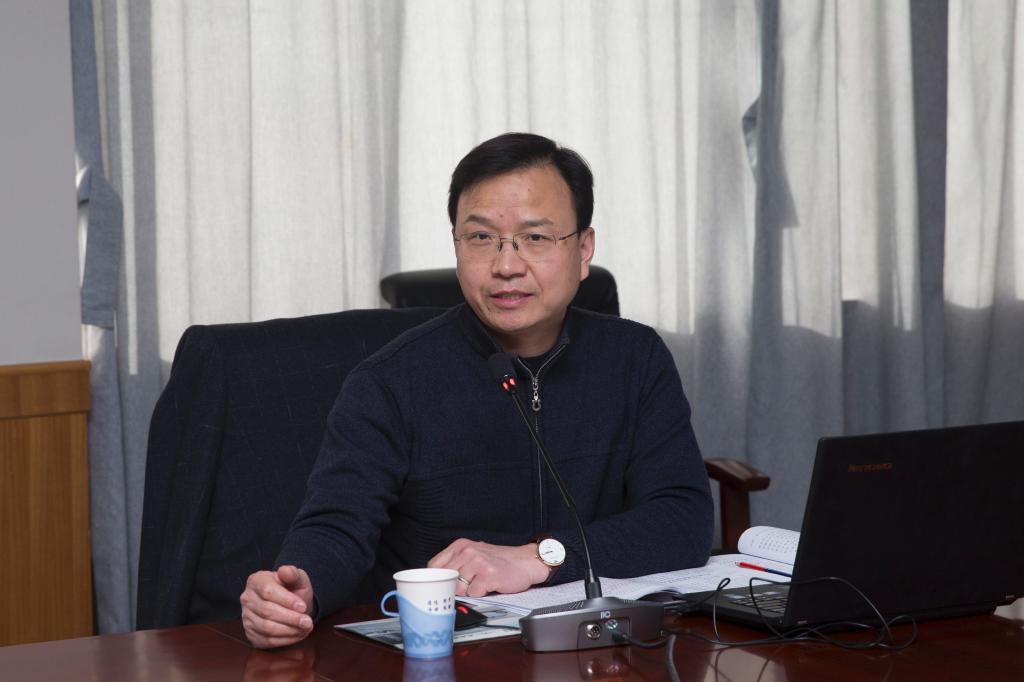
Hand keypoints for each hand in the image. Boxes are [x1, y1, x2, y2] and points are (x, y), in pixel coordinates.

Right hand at [240, 565, 315, 648]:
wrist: (291, 604)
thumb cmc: (293, 589)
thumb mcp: (297, 578)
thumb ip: (293, 574)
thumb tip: (285, 570)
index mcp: (256, 580)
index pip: (268, 591)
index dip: (287, 601)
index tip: (303, 607)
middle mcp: (247, 599)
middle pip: (267, 611)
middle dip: (290, 618)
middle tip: (308, 622)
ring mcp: (246, 617)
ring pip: (266, 628)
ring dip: (289, 630)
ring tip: (306, 628)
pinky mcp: (251, 634)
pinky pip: (267, 640)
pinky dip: (285, 640)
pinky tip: (298, 634)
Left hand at [427, 539, 550, 597]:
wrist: (525, 561)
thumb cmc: (499, 561)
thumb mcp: (474, 554)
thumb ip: (456, 563)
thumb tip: (437, 581)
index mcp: (460, 545)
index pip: (434, 566)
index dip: (435, 579)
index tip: (439, 587)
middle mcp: (468, 551)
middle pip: (445, 579)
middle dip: (453, 588)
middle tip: (465, 588)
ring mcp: (478, 562)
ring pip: (458, 588)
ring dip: (468, 591)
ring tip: (480, 584)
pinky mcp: (488, 575)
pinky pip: (473, 593)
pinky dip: (479, 594)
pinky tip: (488, 586)